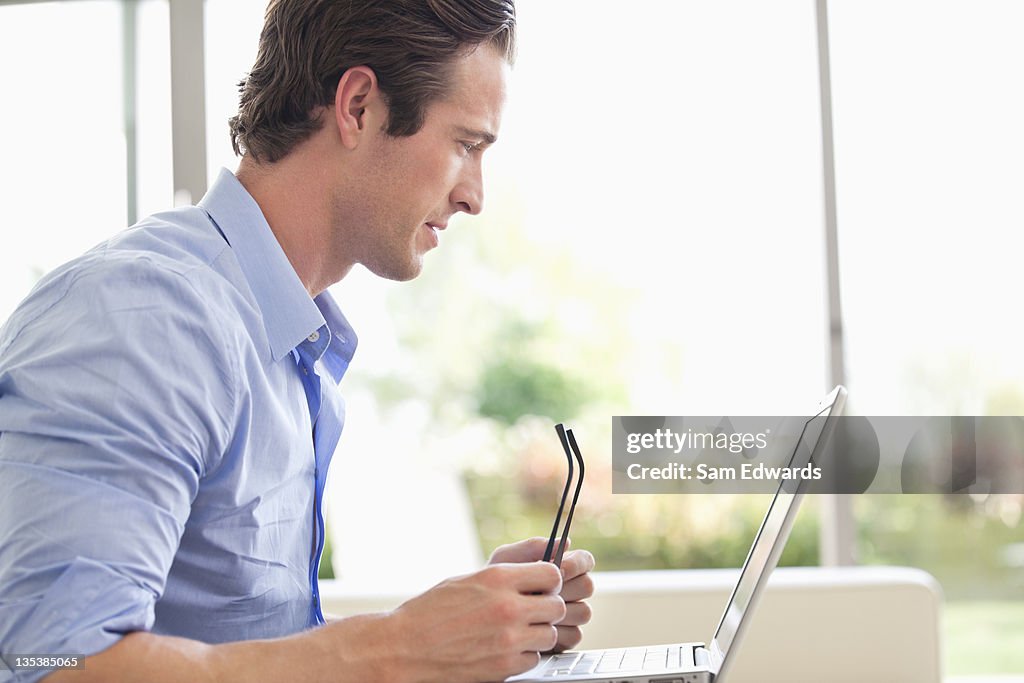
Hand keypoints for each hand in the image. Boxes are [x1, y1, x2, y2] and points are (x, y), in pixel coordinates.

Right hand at [387, 562, 564, 682]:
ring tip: (517, 632)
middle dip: (548, 609)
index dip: (549, 581)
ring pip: (550, 635)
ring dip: (538, 634)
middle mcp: (507, 606)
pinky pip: (534, 659)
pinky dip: (525, 656)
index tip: (543, 587)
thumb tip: (534, 574)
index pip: (551, 573)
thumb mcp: (467, 580)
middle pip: (556, 606)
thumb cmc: (430, 612)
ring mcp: (508, 638)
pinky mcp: (505, 666)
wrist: (405, 648)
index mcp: (497, 578)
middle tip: (533, 612)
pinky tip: (506, 650)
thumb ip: (503, 578)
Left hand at [489, 537, 595, 651]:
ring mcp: (570, 615)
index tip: (559, 567)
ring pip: (583, 612)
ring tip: (532, 611)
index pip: (585, 560)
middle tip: (541, 592)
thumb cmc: (492, 583)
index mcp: (562, 567)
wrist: (477, 616)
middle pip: (587, 586)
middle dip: (566, 588)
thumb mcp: (505, 560)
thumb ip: (532, 547)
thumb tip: (565, 542)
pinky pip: (574, 635)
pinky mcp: (565, 639)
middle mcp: (571, 591)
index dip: (577, 564)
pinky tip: (533, 629)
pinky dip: (555, 633)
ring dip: (559, 612)